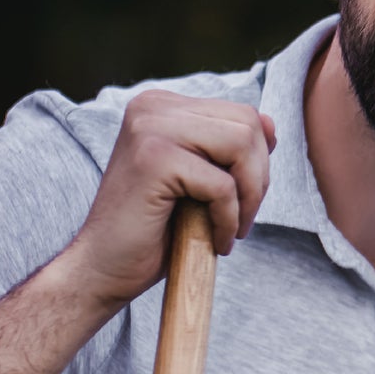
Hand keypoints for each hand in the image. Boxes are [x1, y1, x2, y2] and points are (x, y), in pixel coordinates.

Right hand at [62, 89, 275, 309]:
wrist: (104, 268)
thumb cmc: (155, 229)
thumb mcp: (202, 181)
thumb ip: (231, 150)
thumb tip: (270, 122)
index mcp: (163, 105)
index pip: (242, 114)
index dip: (257, 162)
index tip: (242, 200)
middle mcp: (153, 106)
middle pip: (247, 125)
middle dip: (258, 179)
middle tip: (241, 218)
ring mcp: (150, 128)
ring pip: (241, 146)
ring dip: (248, 198)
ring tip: (231, 229)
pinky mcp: (154, 159)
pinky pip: (223, 185)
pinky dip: (229, 220)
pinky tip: (215, 241)